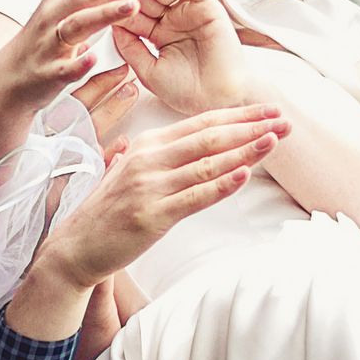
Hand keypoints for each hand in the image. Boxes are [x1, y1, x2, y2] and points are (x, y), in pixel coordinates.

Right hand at [0, 0, 163, 115]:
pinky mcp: (47, 71)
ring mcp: (49, 41)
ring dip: (105, 14)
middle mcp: (54, 12)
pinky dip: (78, 63)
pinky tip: (95, 59)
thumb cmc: (47, 34)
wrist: (12, 75)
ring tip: (133, 7)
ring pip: (77, 24)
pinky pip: (64, 67)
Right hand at [8, 104, 288, 339]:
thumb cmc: (106, 213)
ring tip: (274, 141)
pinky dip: (221, 184)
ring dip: (245, 150)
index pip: (200, 124)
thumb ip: (154, 156)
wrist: (75, 247)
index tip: (267, 111)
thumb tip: (180, 145)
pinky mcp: (152, 215)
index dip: (237, 116)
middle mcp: (147, 159)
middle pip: (209, 137)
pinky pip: (195, 196)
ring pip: (207, 163)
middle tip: (283, 120)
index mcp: (145, 145)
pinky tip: (245, 174)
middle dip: (250, 127)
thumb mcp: (128, 173)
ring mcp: (150, 186)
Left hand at [111, 0, 250, 115]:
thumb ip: (129, 47)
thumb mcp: (147, 70)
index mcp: (157, 34)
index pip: (132, 12)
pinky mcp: (207, 7)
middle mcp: (172, 19)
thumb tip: (110, 24)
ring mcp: (189, 12)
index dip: (114, 2)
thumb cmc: (186, 92)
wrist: (217, 101)